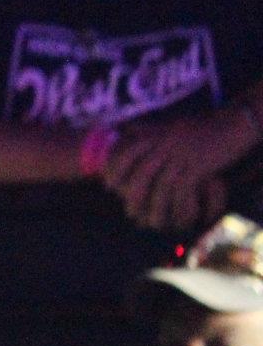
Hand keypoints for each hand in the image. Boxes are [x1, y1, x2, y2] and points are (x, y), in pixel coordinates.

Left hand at [103, 106, 255, 230]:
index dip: (114, 171)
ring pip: (162, 187)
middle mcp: (166, 144)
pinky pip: (184, 192)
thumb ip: (148, 129)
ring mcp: (182, 155)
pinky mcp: (199, 166)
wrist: (236, 121)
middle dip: (133, 196)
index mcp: (156, 134)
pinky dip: (181, 208)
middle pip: (141, 174)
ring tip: (153, 223)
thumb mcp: (172, 124)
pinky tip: (181, 220)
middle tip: (130, 212)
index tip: (109, 186)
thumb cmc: (205, 125)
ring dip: (157, 209)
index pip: (125, 153)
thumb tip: (125, 129)